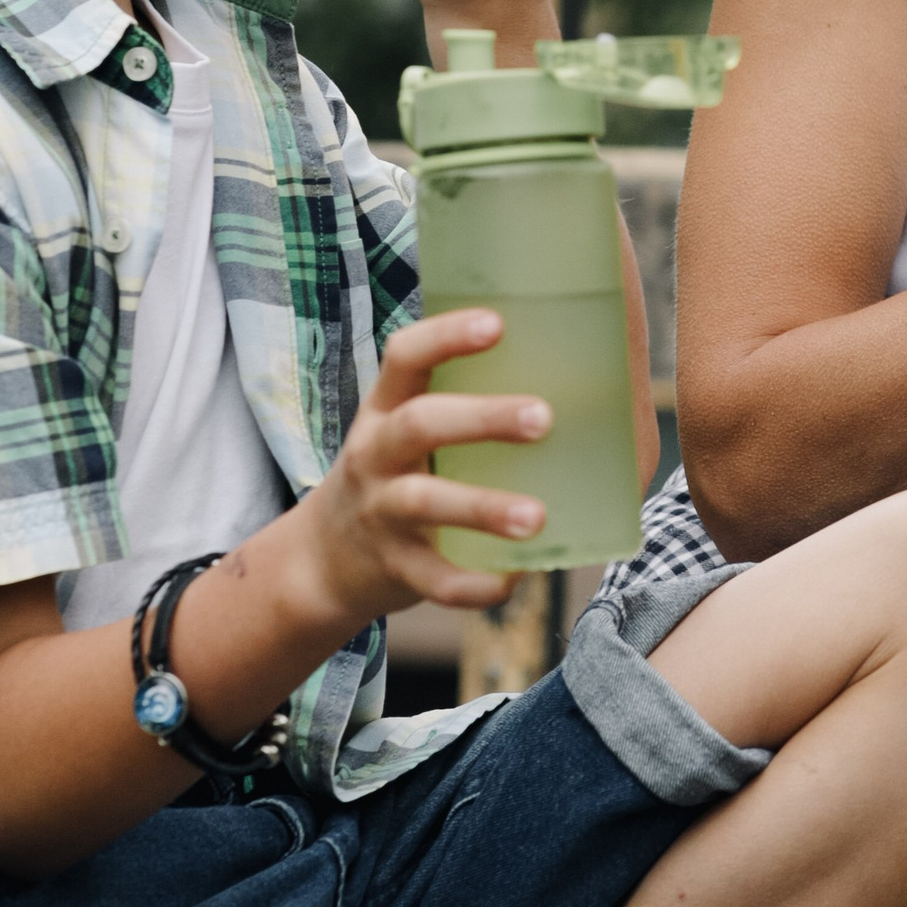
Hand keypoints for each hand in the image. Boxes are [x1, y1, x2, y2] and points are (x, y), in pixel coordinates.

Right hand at [292, 310, 551, 619]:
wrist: (323, 559)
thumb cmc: (397, 474)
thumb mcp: (405, 427)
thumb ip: (463, 400)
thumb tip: (582, 367)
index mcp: (386, 409)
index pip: (405, 356)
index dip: (446, 336)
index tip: (498, 323)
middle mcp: (376, 454)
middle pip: (420, 424)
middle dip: (482, 418)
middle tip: (543, 417)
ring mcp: (381, 512)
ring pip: (427, 502)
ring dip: (483, 507)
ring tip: (537, 517)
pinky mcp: (395, 568)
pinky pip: (435, 579)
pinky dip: (475, 583)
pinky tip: (517, 577)